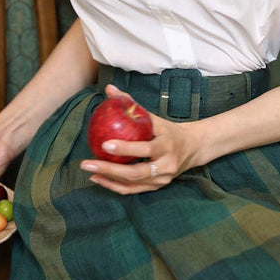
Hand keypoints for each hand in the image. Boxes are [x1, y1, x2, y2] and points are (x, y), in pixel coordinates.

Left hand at [80, 84, 199, 194]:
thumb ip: (131, 103)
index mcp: (167, 146)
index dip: (125, 149)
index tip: (105, 144)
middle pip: (135, 172)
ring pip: (132, 183)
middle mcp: (166, 166)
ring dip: (108, 178)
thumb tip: (109, 89)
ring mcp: (161, 180)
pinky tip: (98, 178)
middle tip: (88, 163)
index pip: (145, 149)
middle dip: (109, 169)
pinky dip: (113, 186)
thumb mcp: (153, 117)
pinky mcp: (155, 187)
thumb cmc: (167, 130)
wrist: (191, 148)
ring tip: (89, 171)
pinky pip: (132, 190)